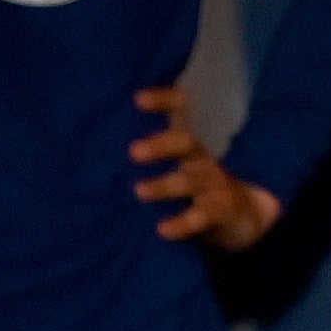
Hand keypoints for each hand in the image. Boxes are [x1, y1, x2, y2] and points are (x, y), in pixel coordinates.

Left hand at [130, 84, 275, 251]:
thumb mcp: (177, 159)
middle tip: (134, 152)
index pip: (180, 111)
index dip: (164, 102)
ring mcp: (212, 185)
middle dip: (161, 146)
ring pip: (188, 182)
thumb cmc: (192, 182)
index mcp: (186, 142)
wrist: (240, 215)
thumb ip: (147, 149)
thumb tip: (91, 145)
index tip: (139, 99)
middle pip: (185, 144)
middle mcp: (200, 159)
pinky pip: (199, 217)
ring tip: (140, 191)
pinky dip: (182, 224)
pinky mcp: (217, 212)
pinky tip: (164, 230)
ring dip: (164, 186)